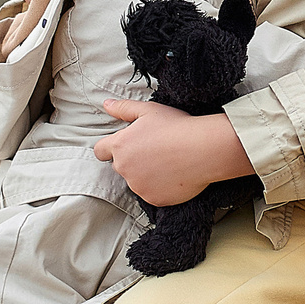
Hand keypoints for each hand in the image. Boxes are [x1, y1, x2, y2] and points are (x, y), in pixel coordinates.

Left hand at [93, 98, 254, 206]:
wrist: (204, 149)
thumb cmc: (177, 127)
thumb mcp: (149, 110)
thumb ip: (123, 108)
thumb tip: (106, 105)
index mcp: (120, 146)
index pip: (100, 151)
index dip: (109, 148)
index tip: (125, 146)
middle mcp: (124, 169)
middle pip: (120, 166)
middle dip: (132, 160)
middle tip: (155, 151)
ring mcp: (138, 186)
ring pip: (136, 181)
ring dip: (146, 175)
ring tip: (168, 162)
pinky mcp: (153, 199)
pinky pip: (152, 194)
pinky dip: (160, 187)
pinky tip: (174, 175)